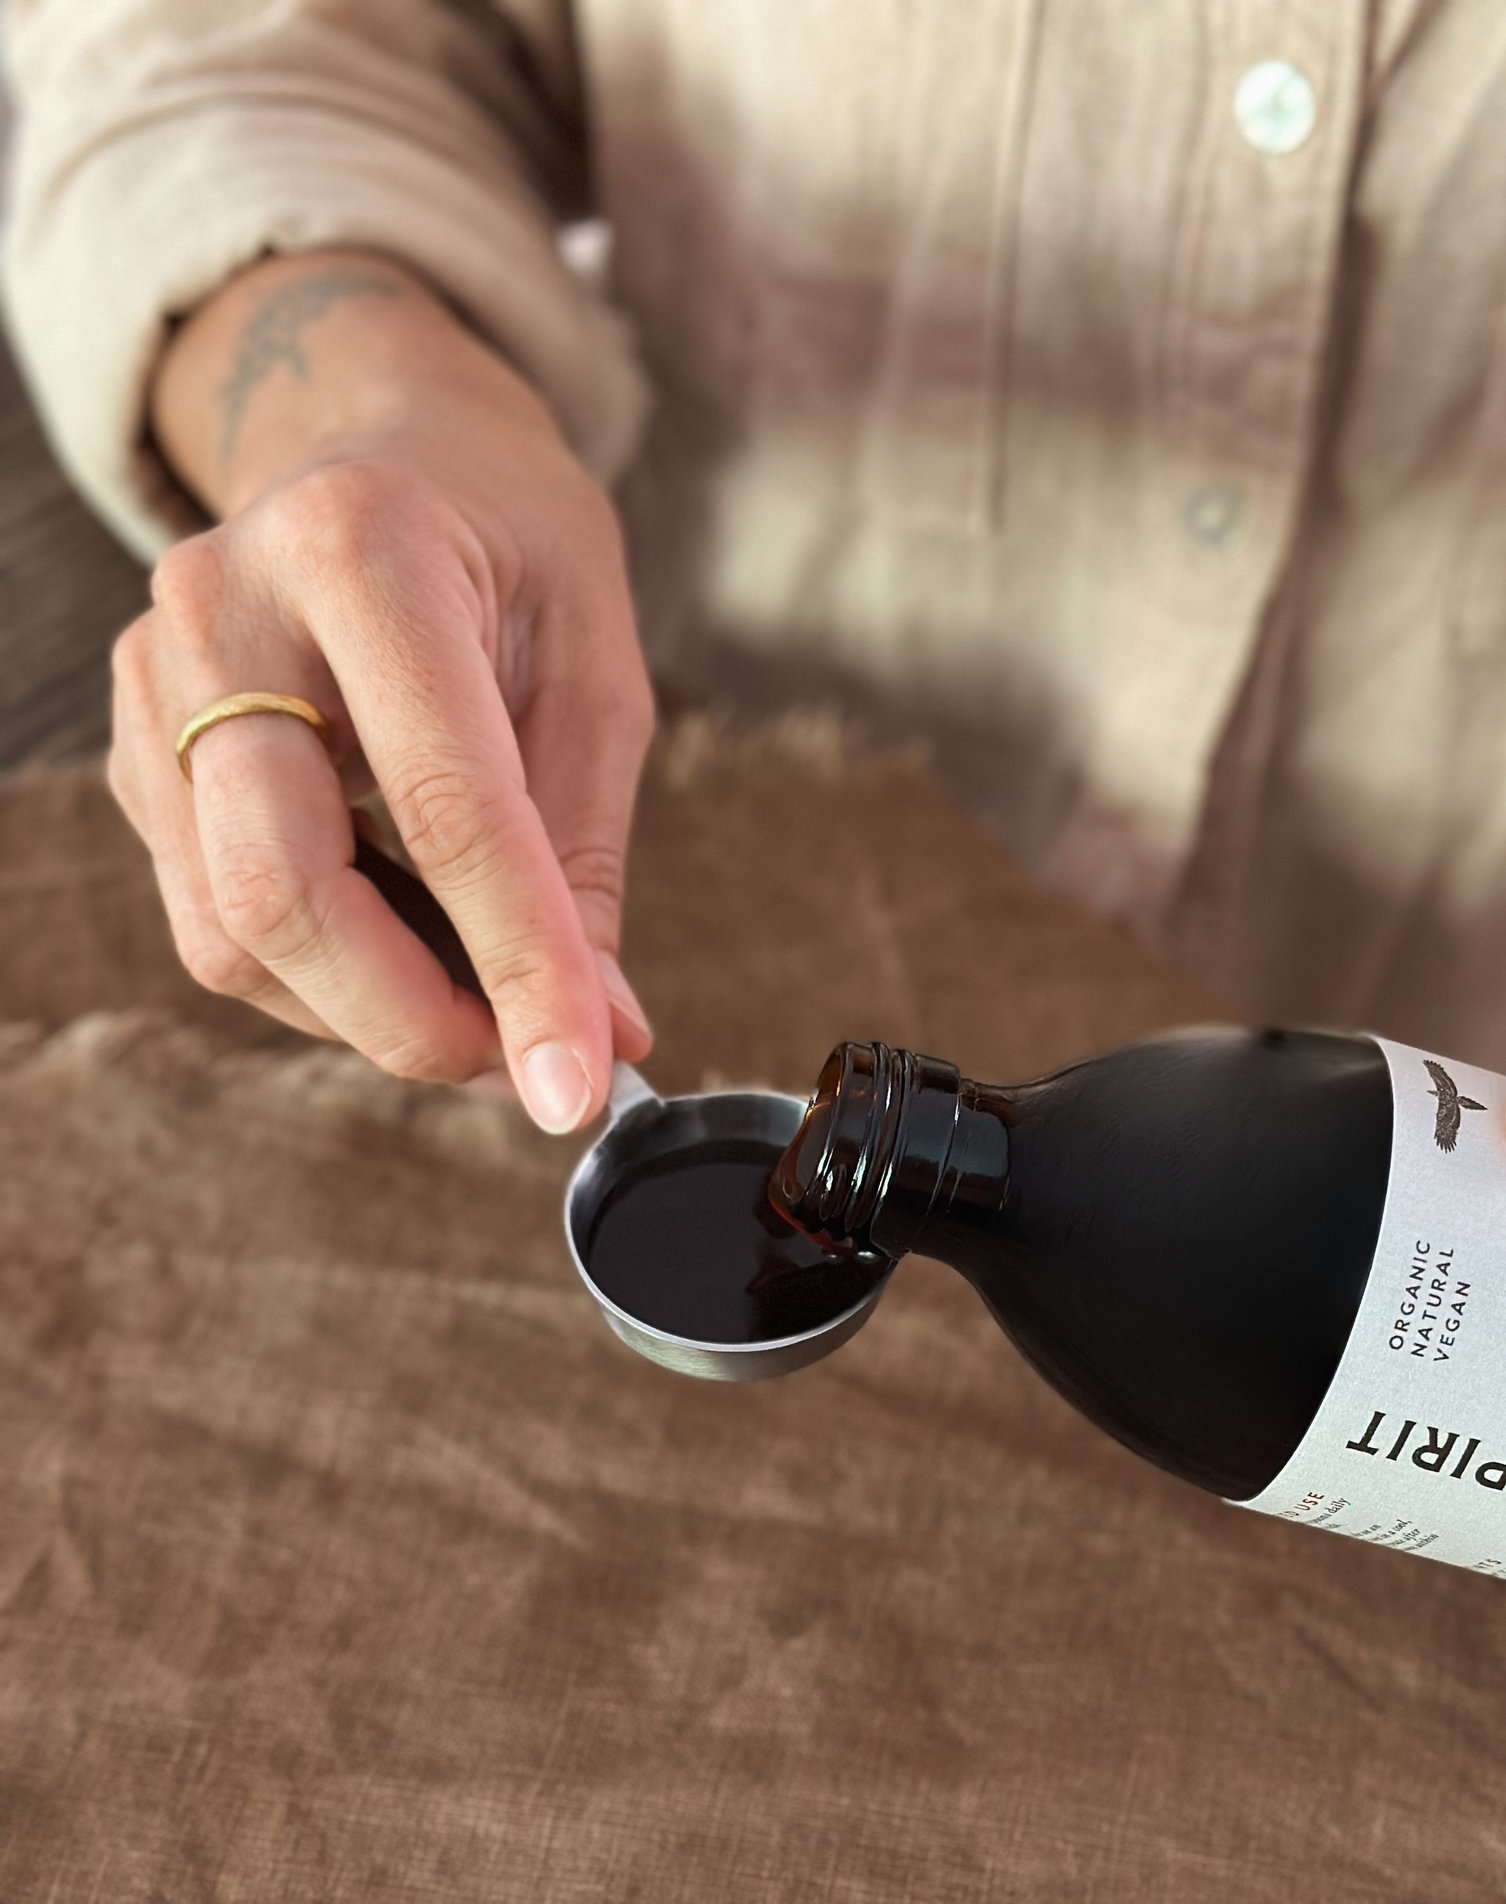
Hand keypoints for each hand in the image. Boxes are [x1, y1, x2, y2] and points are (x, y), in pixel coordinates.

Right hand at [109, 250, 653, 1130]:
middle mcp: (224, 606)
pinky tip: (401, 934)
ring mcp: (153, 680)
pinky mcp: (132, 749)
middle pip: (282, 889)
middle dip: (410, 1018)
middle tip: (517, 1061)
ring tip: (475, 989)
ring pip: (232, 931)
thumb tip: (601, 1035)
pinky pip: (214, 919)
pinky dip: (322, 973)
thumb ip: (584, 854)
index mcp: (363, 550)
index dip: (519, 970)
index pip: (445, 810)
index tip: (576, 1089)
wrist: (379, 439)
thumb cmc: (506, 542)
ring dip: (367, 1009)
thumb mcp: (594, 666)